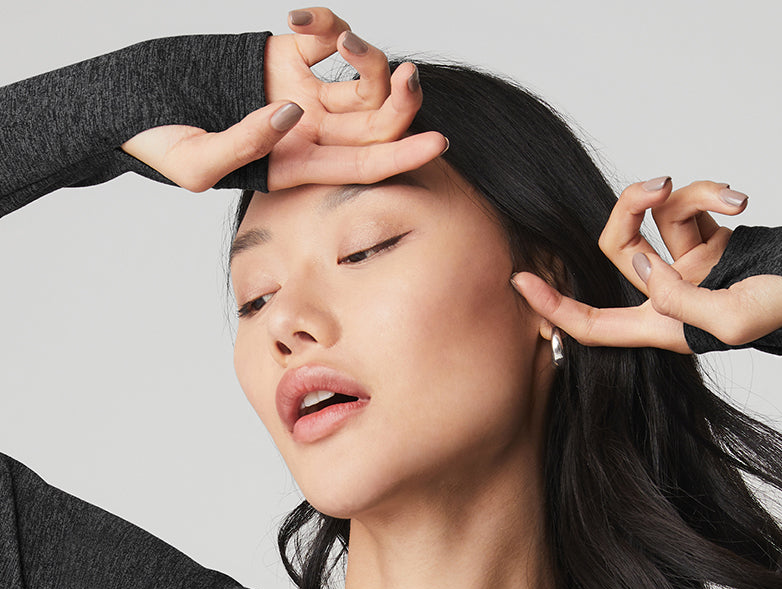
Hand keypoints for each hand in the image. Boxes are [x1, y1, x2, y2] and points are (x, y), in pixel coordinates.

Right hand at [120, 8, 446, 193]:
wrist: (133, 105)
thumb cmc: (160, 147)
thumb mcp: (200, 164)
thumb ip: (248, 142)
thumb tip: (294, 111)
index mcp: (298, 169)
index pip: (364, 165)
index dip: (403, 155)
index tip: (439, 143)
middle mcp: (309, 134)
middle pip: (376, 122)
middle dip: (401, 102)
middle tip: (410, 76)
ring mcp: (301, 92)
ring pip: (360, 80)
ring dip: (369, 58)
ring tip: (346, 39)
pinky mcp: (286, 55)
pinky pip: (326, 39)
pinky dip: (326, 23)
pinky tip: (299, 18)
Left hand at [511, 177, 781, 354]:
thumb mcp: (726, 321)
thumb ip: (675, 297)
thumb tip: (642, 264)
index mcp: (660, 327)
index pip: (591, 324)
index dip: (553, 309)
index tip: (520, 282)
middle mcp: (664, 294)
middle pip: (616, 247)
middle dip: (628, 208)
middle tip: (658, 186)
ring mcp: (686, 264)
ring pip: (658, 214)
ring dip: (690, 194)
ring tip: (733, 199)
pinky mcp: (710, 236)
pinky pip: (689, 201)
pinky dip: (712, 191)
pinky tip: (742, 202)